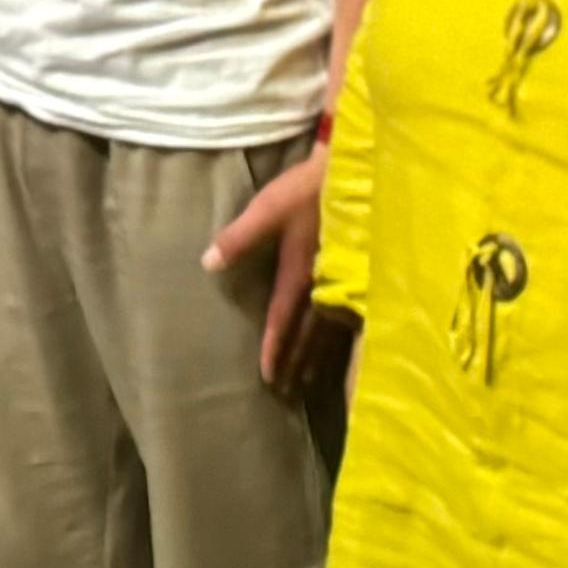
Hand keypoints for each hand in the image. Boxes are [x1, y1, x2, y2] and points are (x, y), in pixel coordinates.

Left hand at [207, 146, 335, 387]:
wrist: (353, 176)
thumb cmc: (306, 192)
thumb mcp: (267, 210)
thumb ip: (238, 238)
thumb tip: (208, 264)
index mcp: (299, 276)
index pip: (283, 321)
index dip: (275, 349)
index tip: (268, 376)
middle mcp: (323, 288)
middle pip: (308, 336)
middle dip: (295, 363)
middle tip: (286, 391)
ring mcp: (344, 284)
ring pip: (330, 332)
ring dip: (317, 358)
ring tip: (308, 380)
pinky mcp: (359, 276)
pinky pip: (348, 319)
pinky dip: (340, 341)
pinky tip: (340, 349)